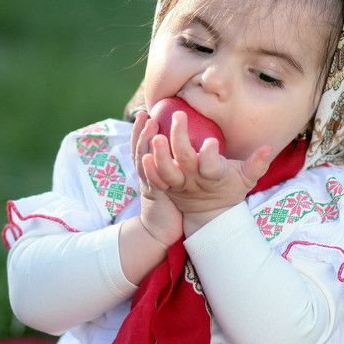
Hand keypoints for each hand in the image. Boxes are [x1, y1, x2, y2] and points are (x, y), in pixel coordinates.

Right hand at [131, 111, 182, 246]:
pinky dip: (146, 166)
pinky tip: (146, 155)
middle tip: (144, 113)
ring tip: (150, 124)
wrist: (166, 229)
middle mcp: (149, 173)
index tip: (147, 113)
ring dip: (144, 142)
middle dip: (140, 131)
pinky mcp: (153, 195)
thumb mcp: (175, 181)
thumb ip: (180, 163)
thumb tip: (203, 141)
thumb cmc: (176, 205)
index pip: (146, 145)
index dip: (143, 130)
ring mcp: (150, 183)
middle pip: (140, 148)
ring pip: (142, 159)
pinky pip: (148, 178)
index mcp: (155, 168)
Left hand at [141, 111, 271, 235]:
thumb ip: (257, 164)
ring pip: (165, 171)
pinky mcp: (166, 186)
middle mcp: (194, 181)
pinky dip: (148, 165)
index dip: (210, 156)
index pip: (211, 166)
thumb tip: (268, 147)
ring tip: (155, 132)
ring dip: (159, 153)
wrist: (209, 214)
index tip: (211, 142)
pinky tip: (144, 145)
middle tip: (178, 115)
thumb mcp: (247, 179)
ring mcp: (178, 185)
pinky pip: (154, 177)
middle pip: (184, 161)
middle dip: (180, 138)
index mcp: (214, 177)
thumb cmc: (229, 188)